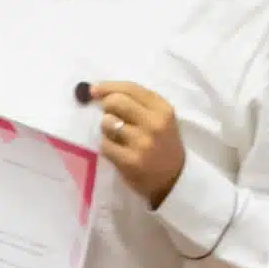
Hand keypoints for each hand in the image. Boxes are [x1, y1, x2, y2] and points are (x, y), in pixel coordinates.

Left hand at [81, 80, 184, 206]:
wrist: (175, 180)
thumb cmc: (163, 145)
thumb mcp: (161, 119)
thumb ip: (137, 103)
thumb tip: (97, 91)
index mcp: (163, 109)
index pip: (130, 88)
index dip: (108, 87)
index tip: (94, 90)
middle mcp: (154, 123)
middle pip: (115, 102)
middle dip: (107, 108)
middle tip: (111, 117)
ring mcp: (142, 143)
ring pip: (107, 123)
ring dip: (107, 130)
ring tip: (118, 138)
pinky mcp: (130, 161)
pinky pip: (105, 145)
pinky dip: (107, 147)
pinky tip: (118, 152)